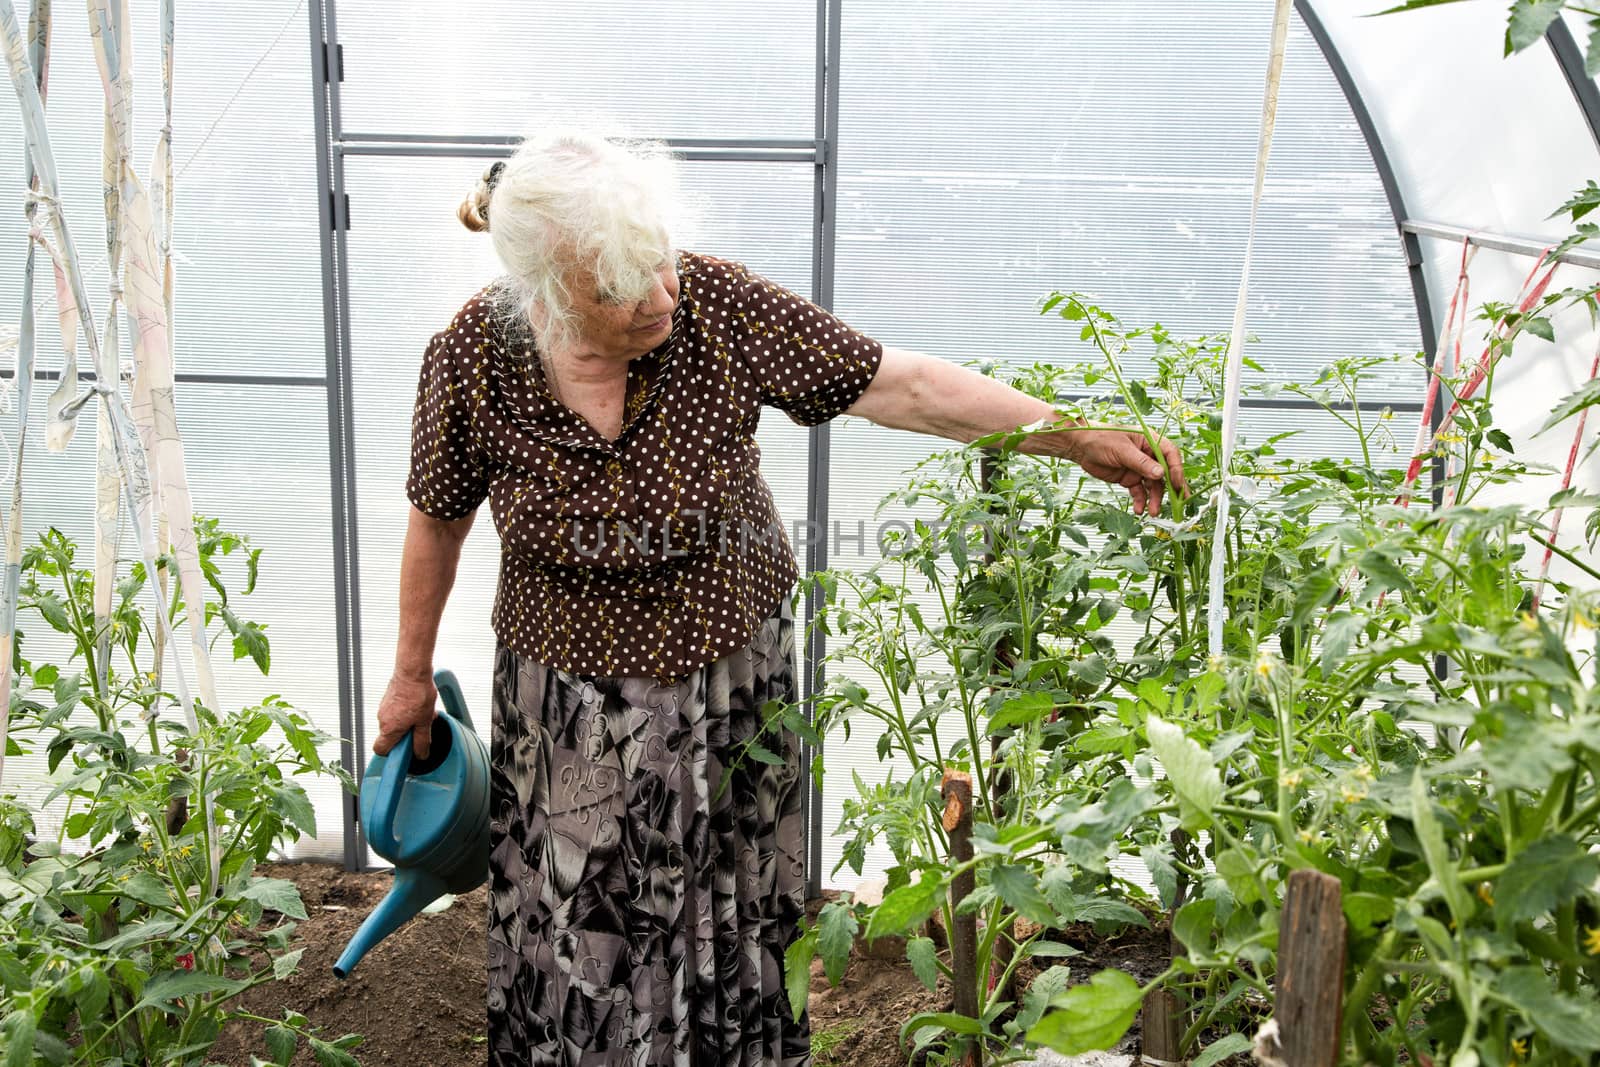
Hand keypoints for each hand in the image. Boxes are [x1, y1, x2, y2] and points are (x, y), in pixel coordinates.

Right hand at [372, 671, 438, 759]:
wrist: (412, 670)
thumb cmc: (417, 693)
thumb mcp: (425, 721)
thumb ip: (422, 740)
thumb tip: (421, 754)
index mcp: (389, 729)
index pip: (380, 750)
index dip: (391, 754)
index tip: (404, 751)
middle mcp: (382, 719)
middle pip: (389, 736)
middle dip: (404, 735)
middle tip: (419, 728)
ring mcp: (383, 708)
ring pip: (393, 723)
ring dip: (406, 722)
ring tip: (421, 713)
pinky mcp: (387, 699)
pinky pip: (394, 711)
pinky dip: (404, 711)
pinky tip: (417, 704)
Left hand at [1065, 427, 1188, 515]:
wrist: (1080, 447)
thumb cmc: (1101, 439)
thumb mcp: (1122, 450)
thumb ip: (1141, 462)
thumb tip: (1161, 474)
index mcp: (1150, 441)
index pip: (1170, 455)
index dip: (1176, 470)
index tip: (1178, 485)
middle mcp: (1148, 455)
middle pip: (1165, 473)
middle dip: (1171, 489)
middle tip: (1179, 504)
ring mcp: (1139, 468)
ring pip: (1153, 486)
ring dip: (1154, 499)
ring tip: (1153, 512)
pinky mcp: (1129, 479)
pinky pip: (1139, 492)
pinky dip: (1140, 501)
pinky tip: (1138, 510)